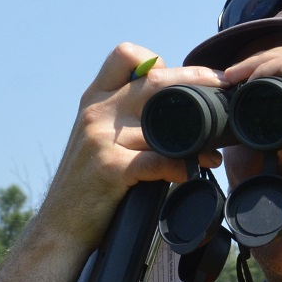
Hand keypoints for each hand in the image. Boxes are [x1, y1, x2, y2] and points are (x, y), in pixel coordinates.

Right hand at [37, 43, 228, 249]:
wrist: (59, 226)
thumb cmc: (89, 185)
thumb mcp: (99, 139)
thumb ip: (127, 119)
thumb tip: (176, 112)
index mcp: (95, 100)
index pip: (125, 55)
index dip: (158, 60)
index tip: (182, 78)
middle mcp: (96, 112)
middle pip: (155, 80)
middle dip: (196, 80)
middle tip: (222, 88)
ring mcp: (101, 138)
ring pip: (162, 122)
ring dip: (198, 137)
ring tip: (215, 151)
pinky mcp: (109, 168)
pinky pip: (157, 160)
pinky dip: (181, 166)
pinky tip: (191, 172)